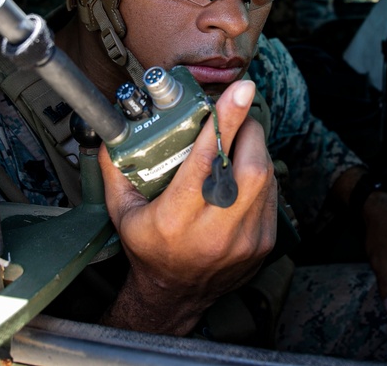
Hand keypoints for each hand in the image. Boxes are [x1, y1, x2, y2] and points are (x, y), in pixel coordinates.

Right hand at [98, 79, 277, 334]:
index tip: (241, 91)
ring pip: (266, 175)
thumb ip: (118, 170)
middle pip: (249, 165)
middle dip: (247, 130)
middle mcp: (214, 231)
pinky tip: (243, 171)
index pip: (207, 161)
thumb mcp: (122, 213)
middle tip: (235, 115)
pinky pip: (273, 193)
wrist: (176, 296)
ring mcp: (245, 239)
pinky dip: (261, 174)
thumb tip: (114, 132)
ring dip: (255, 149)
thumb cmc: (149, 250)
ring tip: (237, 140)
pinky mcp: (264, 242)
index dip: (226, 121)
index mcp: (175, 220)